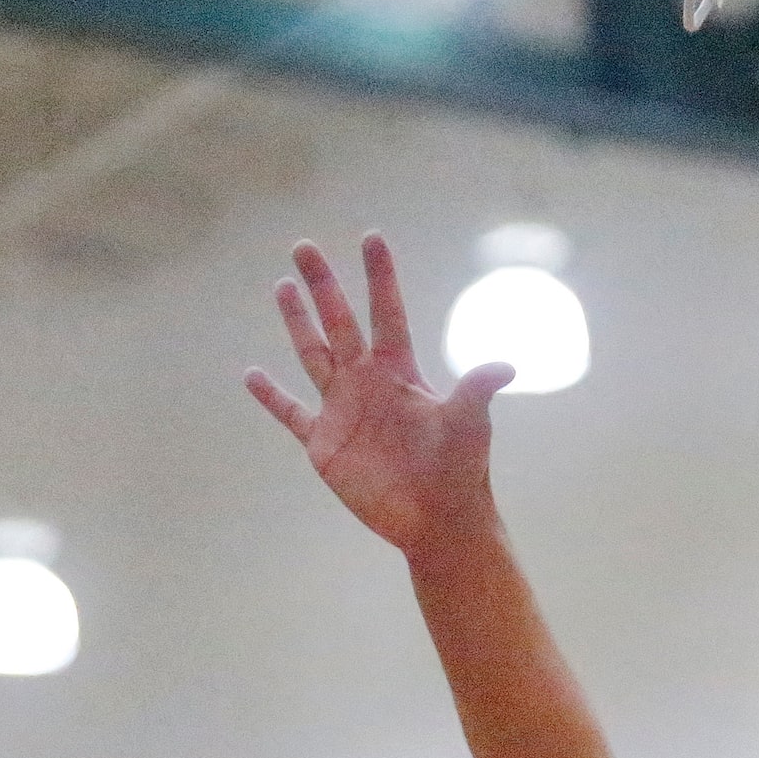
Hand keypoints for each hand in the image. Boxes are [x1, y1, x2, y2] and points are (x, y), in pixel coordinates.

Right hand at [245, 235, 512, 557]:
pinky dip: (272, 397)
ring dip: (297, 322)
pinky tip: (252, 375)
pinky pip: (291, 414)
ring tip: (282, 286)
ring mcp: (343, 409)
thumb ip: (476, 390)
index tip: (371, 238)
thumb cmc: (459, 470)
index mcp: (400, 371)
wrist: (436, 519)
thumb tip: (506, 365)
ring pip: (313, 354)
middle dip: (323, 285)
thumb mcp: (469, 425)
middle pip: (339, 322)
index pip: (387, 313)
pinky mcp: (324, 442)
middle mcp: (368, 382)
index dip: (380, 277)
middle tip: (303, 246)